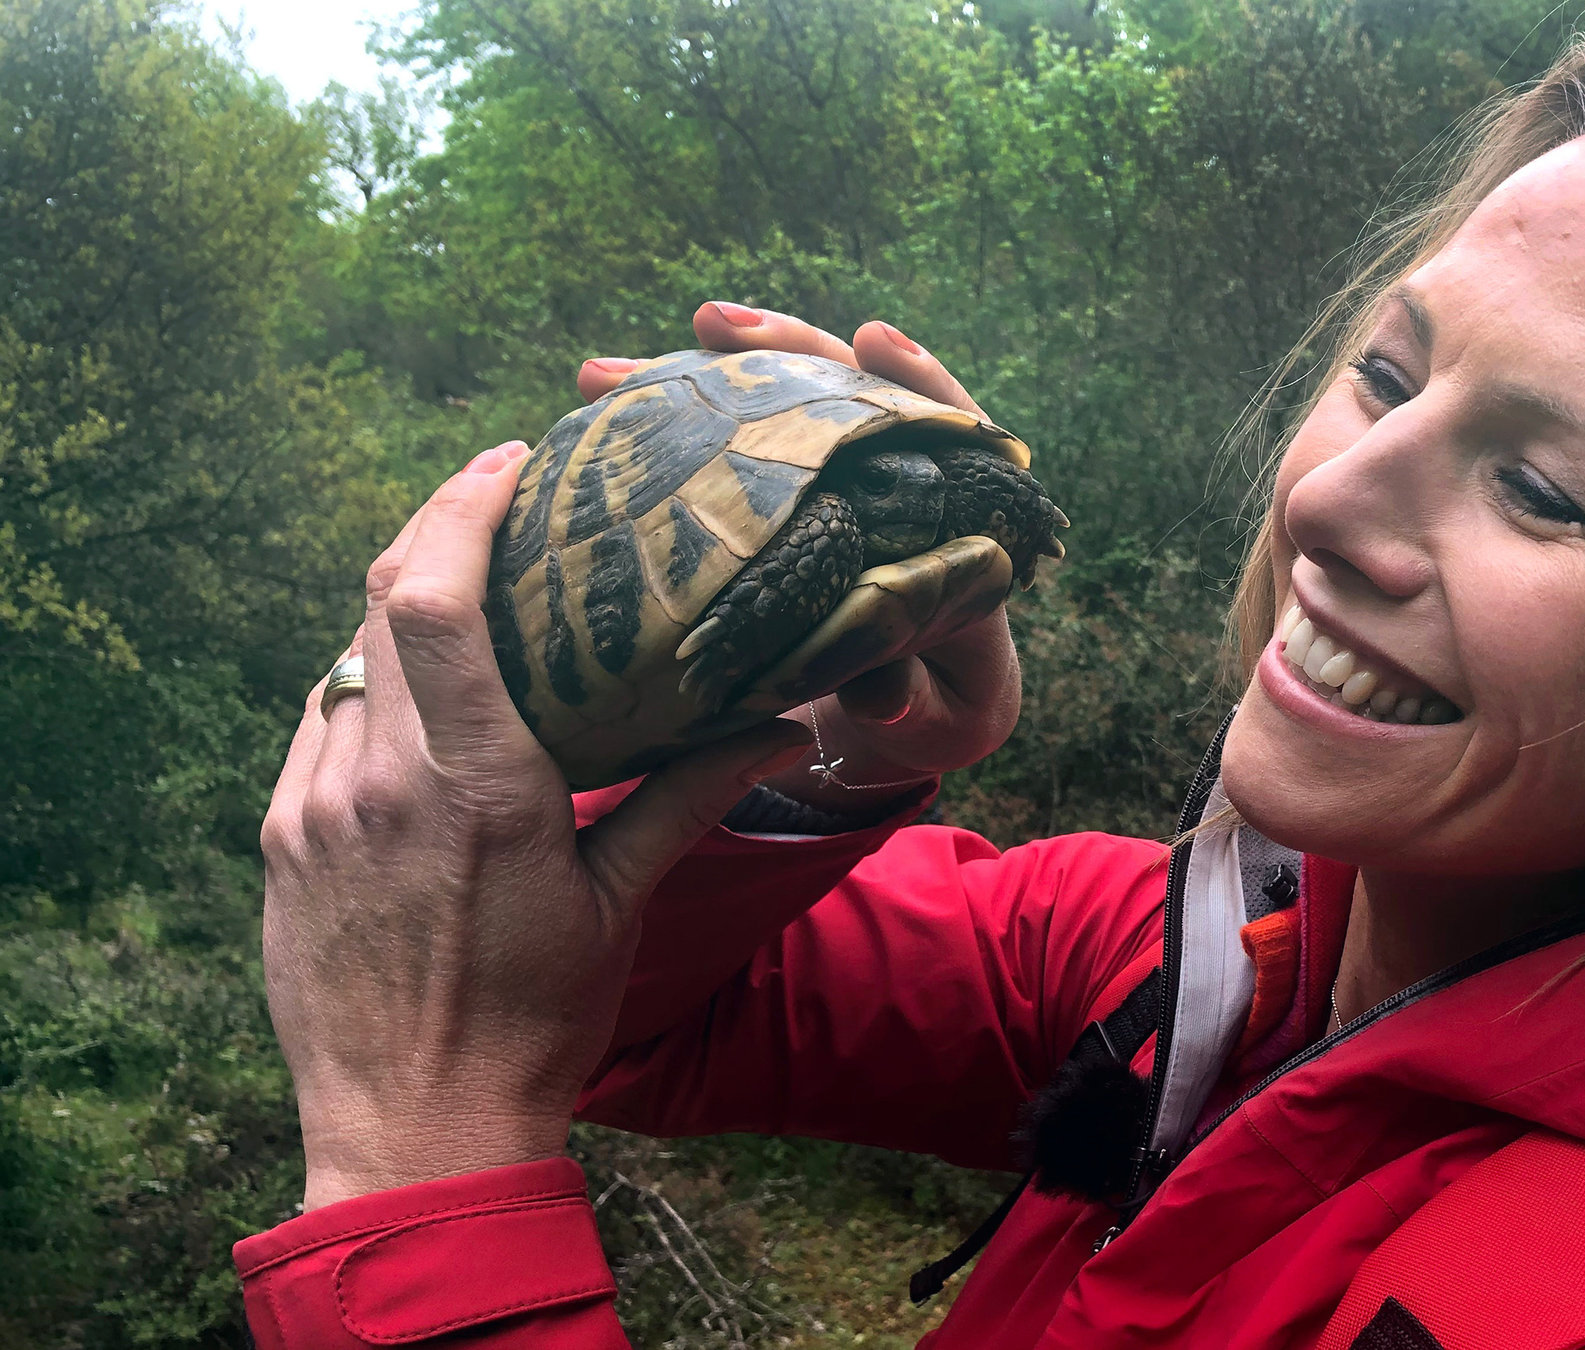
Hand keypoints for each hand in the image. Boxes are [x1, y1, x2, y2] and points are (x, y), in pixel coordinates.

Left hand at [259, 443, 818, 1209]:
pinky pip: (321, 722)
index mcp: (476, 787)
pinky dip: (370, 688)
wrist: (414, 1129)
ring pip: (347, 657)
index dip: (459, 507)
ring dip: (403, 613)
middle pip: (382, 600)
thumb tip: (786, 728)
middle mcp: (379, 780)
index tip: (508, 463)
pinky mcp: (281, 837)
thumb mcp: (621, 905)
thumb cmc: (531, 1021)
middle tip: (501, 505)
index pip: (431, 600)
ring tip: (469, 604)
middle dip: (439, 534)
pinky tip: (419, 706)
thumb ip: (691, 797)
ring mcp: (314, 806)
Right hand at [579, 303, 1022, 812]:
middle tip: (713, 325)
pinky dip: (664, 428)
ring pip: (769, 409)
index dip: (913, 383)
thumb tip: (885, 689)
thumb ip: (917, 696)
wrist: (905, 719)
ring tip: (603, 374)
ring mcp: (824, 483)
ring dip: (692, 381)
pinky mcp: (772, 497)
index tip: (873, 344)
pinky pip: (721, 450)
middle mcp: (888, 486)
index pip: (947, 430)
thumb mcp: (935, 715)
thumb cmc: (933, 705)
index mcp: (951, 523)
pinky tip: (597, 406)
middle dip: (777, 348)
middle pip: (842, 390)